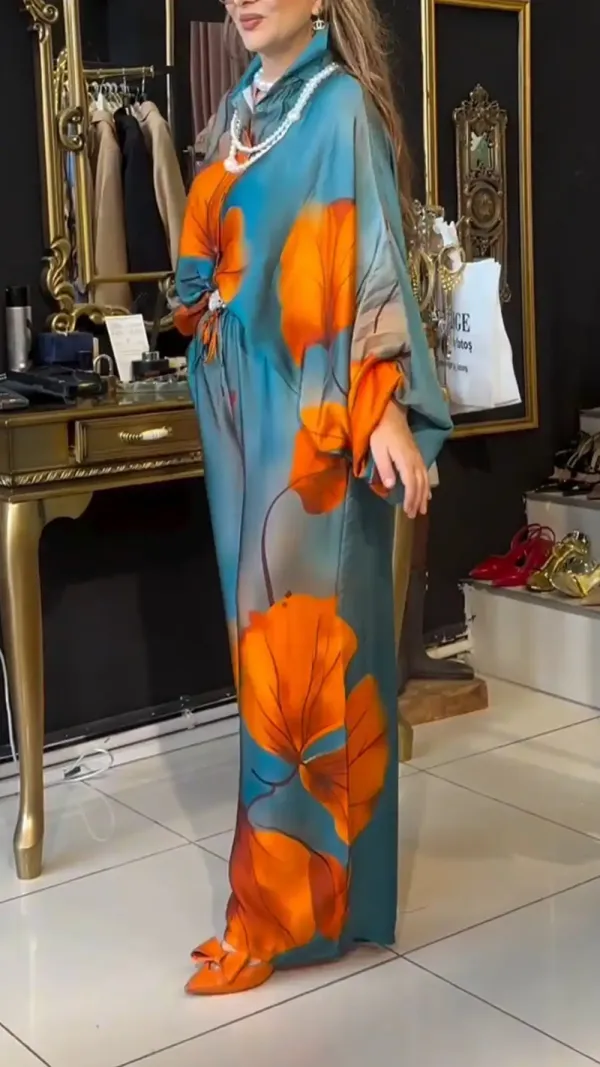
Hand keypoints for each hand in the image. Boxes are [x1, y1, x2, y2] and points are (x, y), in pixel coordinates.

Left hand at [370, 400, 430, 517]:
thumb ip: (385, 468)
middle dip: (417, 501)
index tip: (408, 511)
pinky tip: (427, 494)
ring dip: (424, 496)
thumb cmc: (380, 432)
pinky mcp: (417, 455)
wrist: (390, 414)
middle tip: (414, 515)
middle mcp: (415, 460)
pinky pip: (426, 474)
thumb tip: (392, 486)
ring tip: (422, 510)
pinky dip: (427, 486)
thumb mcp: (378, 450)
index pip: (411, 484)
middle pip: (420, 484)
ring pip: (425, 480)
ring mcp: (418, 458)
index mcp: (405, 460)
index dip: (410, 499)